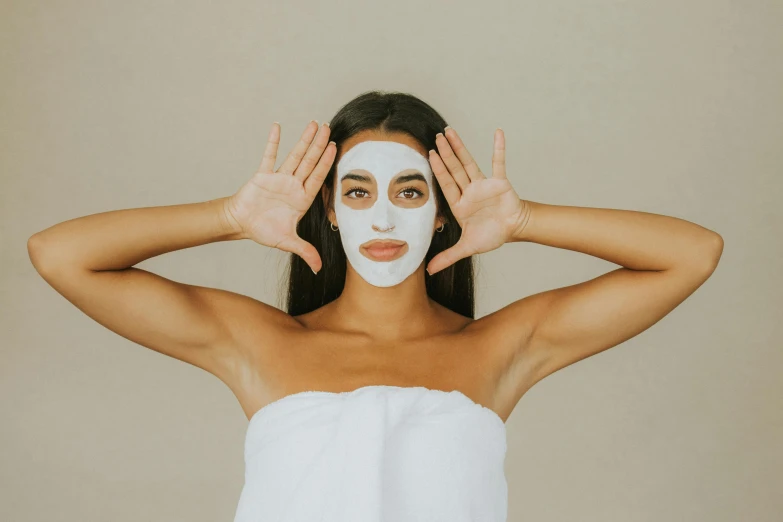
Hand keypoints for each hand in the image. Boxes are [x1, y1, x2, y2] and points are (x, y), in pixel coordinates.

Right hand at [223, 120, 334, 273]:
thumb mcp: (288, 242)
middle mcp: (293, 185)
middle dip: (320, 145)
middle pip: (310, 162)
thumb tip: (318, 269)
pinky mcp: (262, 175)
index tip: (336, 148)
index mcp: (302, 199)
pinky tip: (278, 126)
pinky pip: (269, 155)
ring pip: (295, 155)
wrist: (241, 224)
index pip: (318, 178)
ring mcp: (279, 178)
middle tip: (329, 128)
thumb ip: (305, 251)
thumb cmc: (264, 230)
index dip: (327, 163)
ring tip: (314, 123)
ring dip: (304, 140)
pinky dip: (273, 142)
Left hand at [426, 127, 527, 275]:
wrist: (513, 230)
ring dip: (460, 147)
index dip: (437, 170)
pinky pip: (499, 162)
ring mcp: (484, 185)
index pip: (445, 184)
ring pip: (469, 163)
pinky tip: (498, 132)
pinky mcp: (500, 182)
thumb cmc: (490, 235)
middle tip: (435, 136)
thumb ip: (447, 257)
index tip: (429, 155)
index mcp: (459, 204)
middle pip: (454, 169)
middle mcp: (469, 191)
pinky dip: (499, 148)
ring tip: (450, 130)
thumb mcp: (466, 247)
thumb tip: (428, 271)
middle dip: (445, 153)